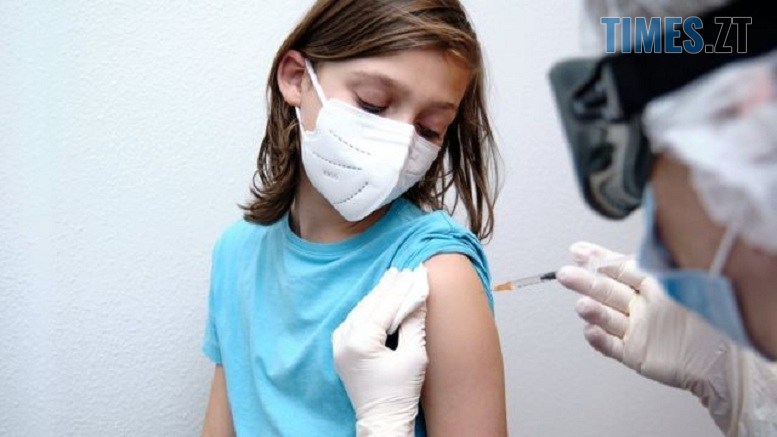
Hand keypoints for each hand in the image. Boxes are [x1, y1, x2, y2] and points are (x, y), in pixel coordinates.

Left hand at [332, 266, 428, 436]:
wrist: (382, 420)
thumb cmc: (401, 393)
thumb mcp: (415, 356)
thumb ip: (414, 323)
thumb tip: (419, 295)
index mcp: (360, 342)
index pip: (386, 306)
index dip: (403, 289)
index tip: (416, 272)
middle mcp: (344, 340)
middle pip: (370, 305)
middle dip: (389, 288)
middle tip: (404, 270)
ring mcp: (339, 345)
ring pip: (359, 311)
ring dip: (377, 296)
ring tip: (393, 279)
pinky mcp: (340, 351)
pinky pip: (353, 321)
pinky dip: (367, 309)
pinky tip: (377, 299)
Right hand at [556, 242, 741, 432]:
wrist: (726, 359)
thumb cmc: (711, 317)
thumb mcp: (682, 282)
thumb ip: (657, 265)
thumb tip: (638, 241)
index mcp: (653, 286)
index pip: (620, 268)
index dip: (598, 259)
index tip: (578, 250)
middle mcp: (641, 307)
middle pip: (607, 291)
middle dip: (585, 281)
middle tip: (565, 274)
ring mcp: (637, 330)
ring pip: (607, 317)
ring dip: (592, 311)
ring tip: (581, 305)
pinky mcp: (636, 354)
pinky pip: (612, 346)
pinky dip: (599, 340)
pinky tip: (589, 330)